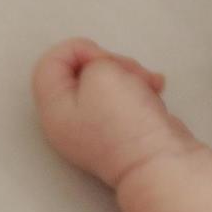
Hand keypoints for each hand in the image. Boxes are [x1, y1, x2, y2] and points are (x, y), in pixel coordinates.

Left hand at [31, 37, 202, 188]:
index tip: (102, 60)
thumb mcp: (101, 74)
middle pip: (80, 70)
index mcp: (53, 109)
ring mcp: (93, 126)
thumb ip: (91, 60)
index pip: (50, 62)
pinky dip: (139, 87)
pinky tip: (155, 90)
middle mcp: (67, 120)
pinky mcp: (117, 128)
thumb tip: (101, 69)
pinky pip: (122, 95)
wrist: (160, 162)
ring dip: (130, 73)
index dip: (78, 49)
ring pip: (106, 80)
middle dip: (110, 62)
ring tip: (149, 84)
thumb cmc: (126, 122)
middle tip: (129, 72)